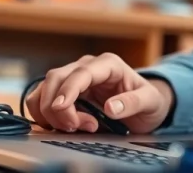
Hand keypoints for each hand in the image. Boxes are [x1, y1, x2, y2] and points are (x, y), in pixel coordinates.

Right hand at [25, 52, 173, 133]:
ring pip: (45, 89)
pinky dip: (44, 114)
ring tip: (74, 127)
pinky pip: (42, 99)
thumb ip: (133, 103)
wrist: (145, 106)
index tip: (61, 108)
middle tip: (75, 127)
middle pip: (56, 79)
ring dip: (49, 112)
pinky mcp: (64, 91)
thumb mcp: (149, 102)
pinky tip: (62, 125)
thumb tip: (110, 107)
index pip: (81, 73)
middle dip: (58, 107)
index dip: (68, 90)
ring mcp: (73, 77)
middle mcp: (87, 66)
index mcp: (109, 64)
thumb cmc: (148, 101)